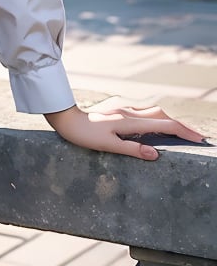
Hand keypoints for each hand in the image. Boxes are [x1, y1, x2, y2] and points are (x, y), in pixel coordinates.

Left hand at [44, 103, 205, 159]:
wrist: (67, 119)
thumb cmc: (85, 135)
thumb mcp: (108, 145)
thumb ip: (132, 149)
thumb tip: (156, 155)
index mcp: (130, 121)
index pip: (164, 125)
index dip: (183, 131)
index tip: (198, 139)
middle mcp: (130, 112)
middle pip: (163, 116)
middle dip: (181, 125)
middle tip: (196, 137)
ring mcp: (125, 110)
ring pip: (154, 112)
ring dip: (170, 121)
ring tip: (182, 133)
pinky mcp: (120, 111)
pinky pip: (145, 114)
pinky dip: (158, 120)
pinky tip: (158, 127)